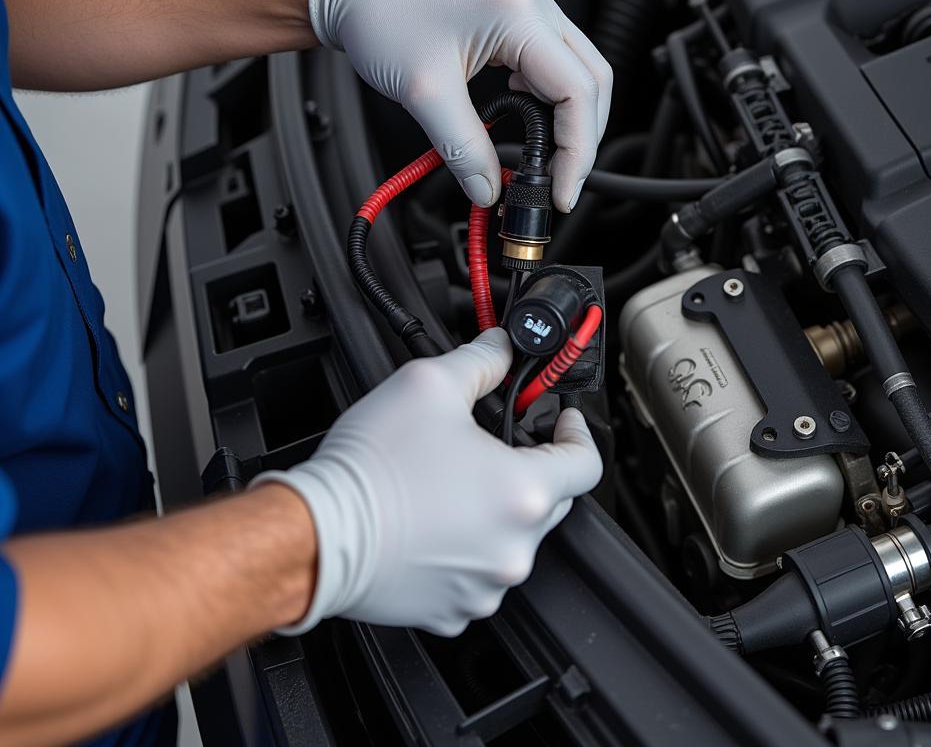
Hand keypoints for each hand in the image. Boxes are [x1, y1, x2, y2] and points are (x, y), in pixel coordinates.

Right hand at [254, 329, 602, 636]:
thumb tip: (501, 350)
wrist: (316, 534)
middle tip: (492, 443)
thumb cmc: (370, 469)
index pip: (586, 462)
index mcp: (522, 493)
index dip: (578, 432)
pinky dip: (466, 547)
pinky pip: (477, 572)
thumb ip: (480, 360)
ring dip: (494, 509)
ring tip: (449, 482)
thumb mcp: (429, 384)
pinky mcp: (453, 609)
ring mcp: (484, 585)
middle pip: (549, 498)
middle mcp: (513, 547)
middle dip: (528, 466)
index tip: (562, 421)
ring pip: (511, 536)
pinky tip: (433, 521)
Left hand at [308, 0, 612, 211]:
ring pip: (579, 67)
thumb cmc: (380, 17)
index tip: (561, 188)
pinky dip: (551, 94)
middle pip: (592, 77)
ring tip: (545, 156)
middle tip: (560, 180)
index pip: (578, 89)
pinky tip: (530, 116)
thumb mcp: (424, 93)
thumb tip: (490, 187)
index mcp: (517, 11)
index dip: (578, 149)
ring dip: (570, 116)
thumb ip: (463, 148)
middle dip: (582, 137)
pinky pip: (556, 57)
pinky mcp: (518, 7)